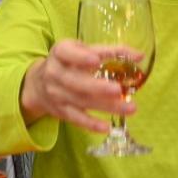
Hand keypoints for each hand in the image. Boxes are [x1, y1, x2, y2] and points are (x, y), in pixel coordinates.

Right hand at [20, 39, 137, 134]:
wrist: (38, 84)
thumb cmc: (68, 62)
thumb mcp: (82, 50)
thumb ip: (108, 51)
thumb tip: (139, 57)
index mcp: (60, 53)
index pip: (67, 53)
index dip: (80, 57)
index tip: (96, 60)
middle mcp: (55, 73)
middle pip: (75, 82)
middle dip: (97, 87)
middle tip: (118, 90)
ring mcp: (57, 94)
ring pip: (82, 101)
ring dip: (106, 106)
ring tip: (130, 108)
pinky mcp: (61, 111)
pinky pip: (76, 118)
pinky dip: (91, 124)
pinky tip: (107, 127)